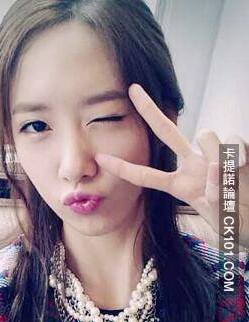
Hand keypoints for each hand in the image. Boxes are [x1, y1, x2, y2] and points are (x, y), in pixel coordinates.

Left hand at [96, 83, 248, 247]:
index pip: (145, 175)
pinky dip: (237, 155)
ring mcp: (214, 157)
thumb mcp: (219, 216)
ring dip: (216, 154)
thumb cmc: (235, 221)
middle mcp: (193, 166)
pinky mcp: (237, 152)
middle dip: (150, 110)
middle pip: (167, 132)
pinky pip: (234, 141)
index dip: (123, 168)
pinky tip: (241, 170)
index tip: (99, 159)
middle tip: (133, 89)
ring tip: (229, 181)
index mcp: (178, 185)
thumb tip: (213, 166)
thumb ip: (215, 197)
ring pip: (206, 134)